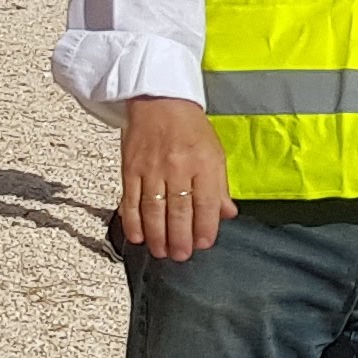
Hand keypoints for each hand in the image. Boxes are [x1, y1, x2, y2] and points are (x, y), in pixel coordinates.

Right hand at [116, 98, 232, 261]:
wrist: (160, 101)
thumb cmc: (190, 128)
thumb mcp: (215, 153)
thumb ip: (220, 186)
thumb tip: (227, 213)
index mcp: (204, 163)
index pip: (206, 203)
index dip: (205, 227)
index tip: (204, 244)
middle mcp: (178, 167)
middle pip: (178, 211)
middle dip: (180, 238)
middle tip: (181, 255)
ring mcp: (152, 169)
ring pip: (153, 210)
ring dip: (157, 235)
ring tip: (161, 251)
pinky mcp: (130, 169)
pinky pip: (131, 200)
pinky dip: (133, 221)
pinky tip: (138, 236)